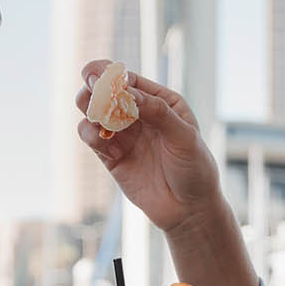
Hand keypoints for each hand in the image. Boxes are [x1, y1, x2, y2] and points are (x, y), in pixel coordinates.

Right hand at [74, 60, 227, 237]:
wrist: (189, 210)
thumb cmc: (195, 169)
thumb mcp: (184, 136)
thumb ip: (157, 112)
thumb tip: (127, 93)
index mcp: (161, 102)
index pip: (130, 81)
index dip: (111, 75)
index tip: (99, 76)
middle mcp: (139, 114)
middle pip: (106, 91)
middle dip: (94, 86)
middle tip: (89, 89)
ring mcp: (123, 135)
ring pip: (94, 112)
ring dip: (89, 109)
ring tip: (95, 115)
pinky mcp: (111, 156)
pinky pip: (92, 138)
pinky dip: (91, 136)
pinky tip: (108, 148)